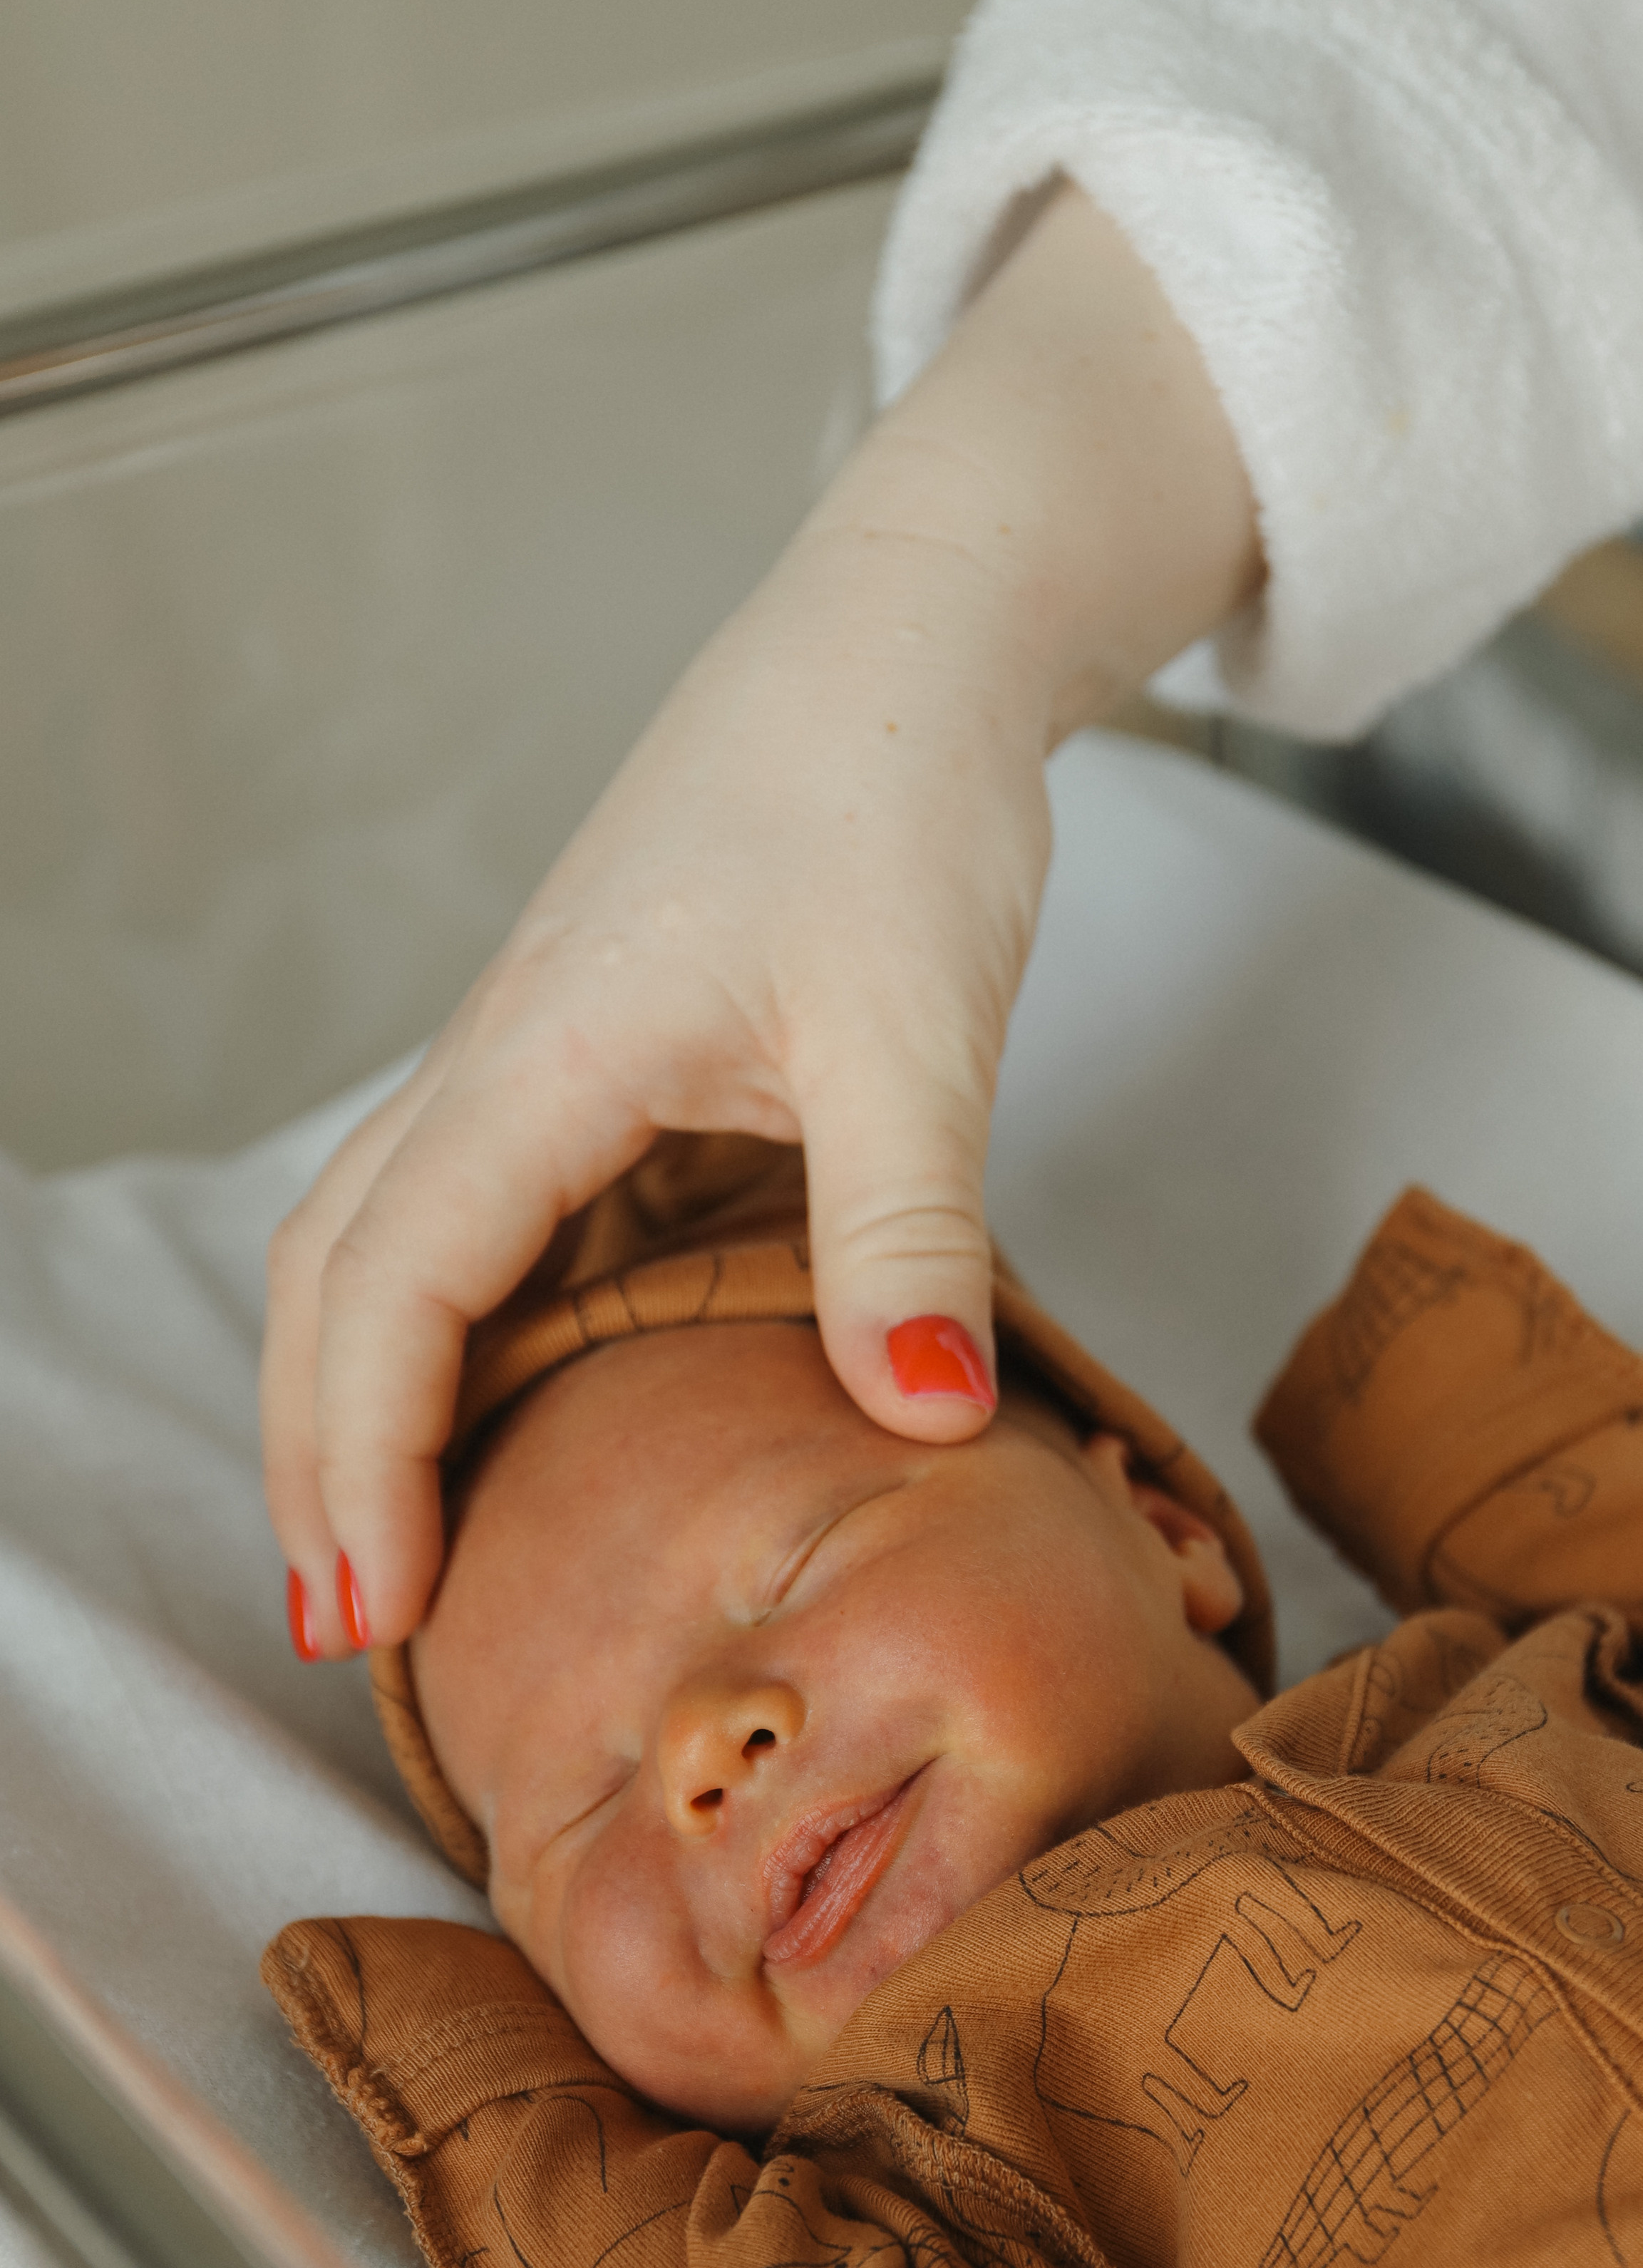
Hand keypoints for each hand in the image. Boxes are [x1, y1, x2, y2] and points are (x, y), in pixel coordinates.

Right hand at [261, 184, 1259, 1656]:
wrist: (905, 645)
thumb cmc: (897, 796)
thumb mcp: (915, 1025)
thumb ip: (910, 1225)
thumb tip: (923, 1415)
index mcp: (548, 1056)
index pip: (395, 1284)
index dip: (368, 1457)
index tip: (382, 1609)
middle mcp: (504, 1060)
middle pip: (334, 1273)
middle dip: (317, 1452)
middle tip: (351, 1622)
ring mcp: (537, 1059)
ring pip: (382, 1242)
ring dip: (362, 1394)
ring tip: (387, 1546)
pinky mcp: (591, 1059)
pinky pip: (479, 1215)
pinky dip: (454, 1331)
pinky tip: (508, 1410)